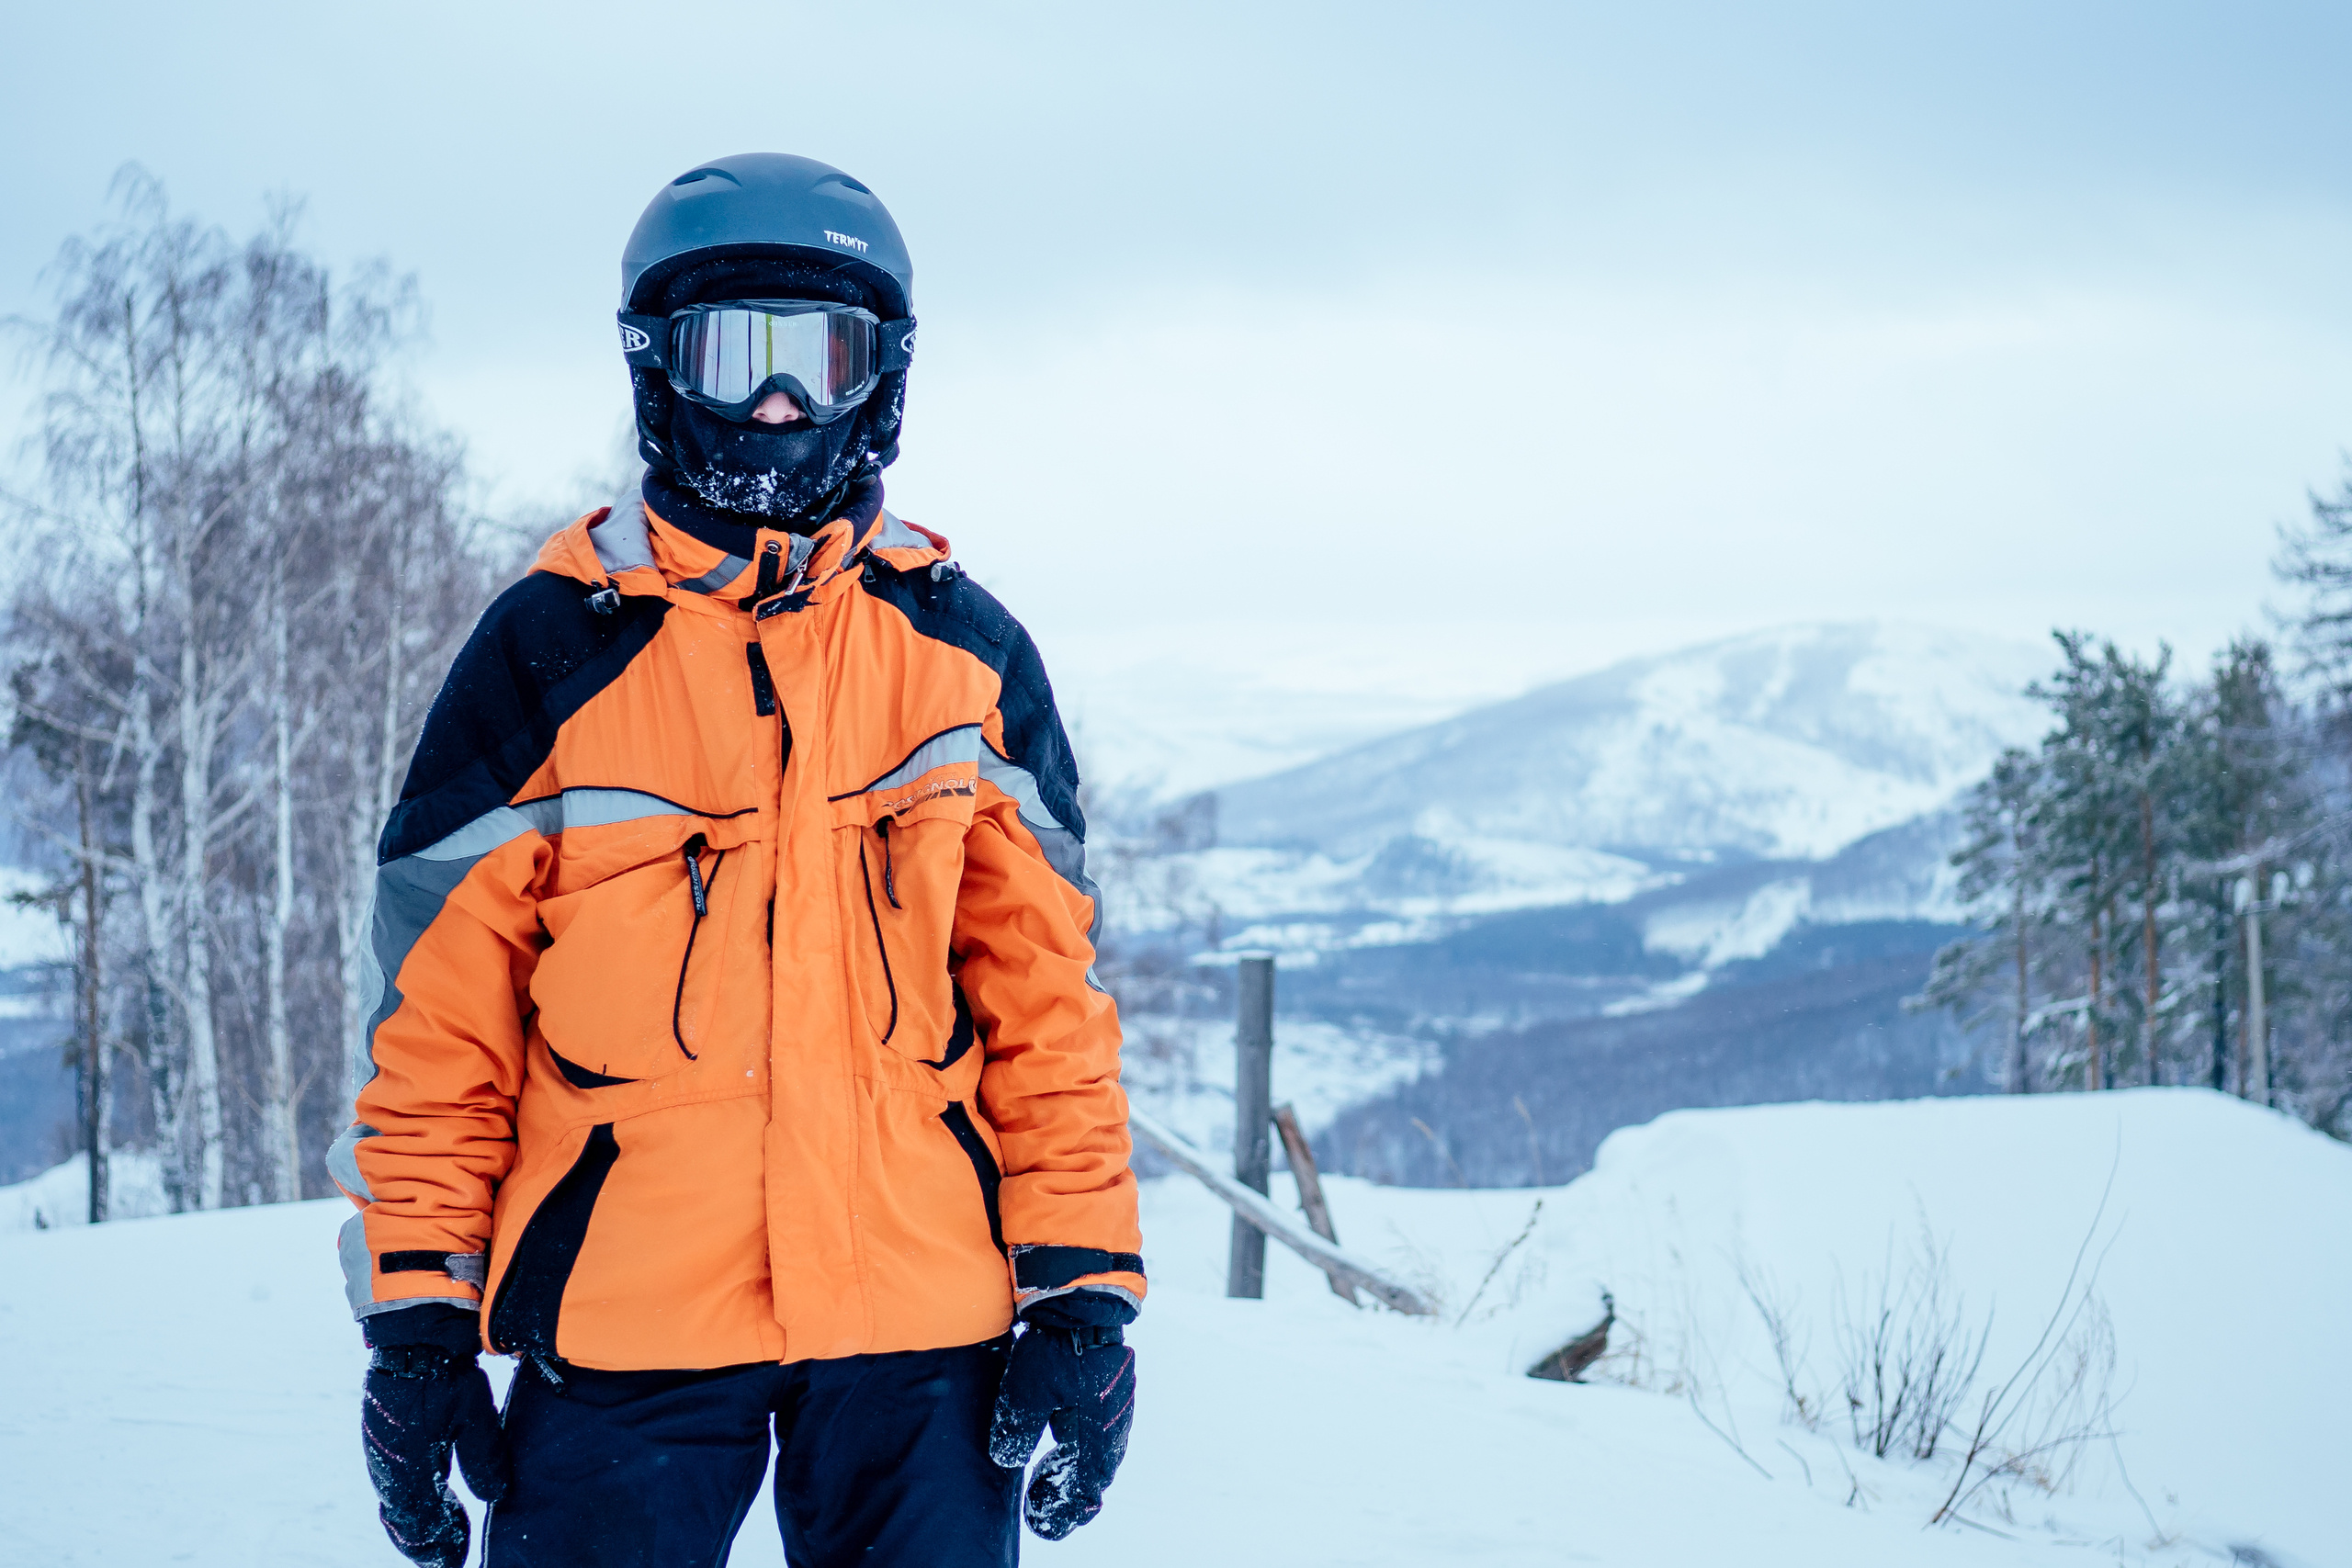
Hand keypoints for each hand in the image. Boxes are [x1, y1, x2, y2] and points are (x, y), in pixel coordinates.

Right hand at [359, 1312, 508, 1567]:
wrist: (413, 1336)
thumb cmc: (443, 1374)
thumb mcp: (473, 1417)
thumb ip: (484, 1460)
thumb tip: (495, 1497)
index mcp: (406, 1470)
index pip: (416, 1524)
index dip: (435, 1545)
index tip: (454, 1558)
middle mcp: (386, 1468)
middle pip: (402, 1520)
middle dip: (426, 1539)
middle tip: (451, 1551)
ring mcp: (380, 1453)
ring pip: (397, 1502)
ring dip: (419, 1520)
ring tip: (448, 1528)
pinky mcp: (382, 1437)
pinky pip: (394, 1481)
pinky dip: (412, 1497)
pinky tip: (433, 1492)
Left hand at [987, 1323, 1135, 1539]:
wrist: (1082, 1299)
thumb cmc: (1057, 1347)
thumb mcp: (1026, 1392)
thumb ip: (1018, 1429)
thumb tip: (1008, 1460)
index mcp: (1098, 1431)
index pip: (1088, 1483)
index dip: (1069, 1507)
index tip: (1047, 1524)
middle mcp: (1112, 1421)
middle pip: (1096, 1470)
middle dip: (1072, 1493)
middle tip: (1046, 1513)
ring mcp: (1112, 1402)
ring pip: (1096, 1448)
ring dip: (1075, 1468)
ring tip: (1050, 1481)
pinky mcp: (1106, 1385)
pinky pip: (1095, 1427)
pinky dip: (1079, 1444)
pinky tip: (1063, 1441)